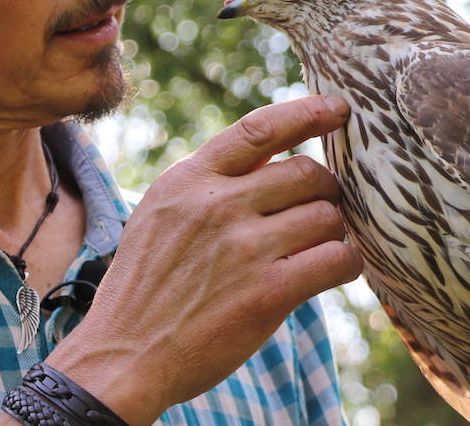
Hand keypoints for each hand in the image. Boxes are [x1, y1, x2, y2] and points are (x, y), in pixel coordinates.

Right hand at [43, 95, 362, 424]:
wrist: (122, 358)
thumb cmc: (146, 286)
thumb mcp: (161, 213)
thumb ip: (210, 182)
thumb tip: (274, 155)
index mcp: (189, 179)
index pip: (260, 127)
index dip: (306, 113)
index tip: (339, 110)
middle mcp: (217, 205)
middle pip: (306, 173)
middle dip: (324, 191)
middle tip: (320, 211)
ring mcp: (244, 248)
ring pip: (326, 216)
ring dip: (334, 231)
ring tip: (321, 247)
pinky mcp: (268, 293)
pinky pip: (336, 259)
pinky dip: (347, 263)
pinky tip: (337, 270)